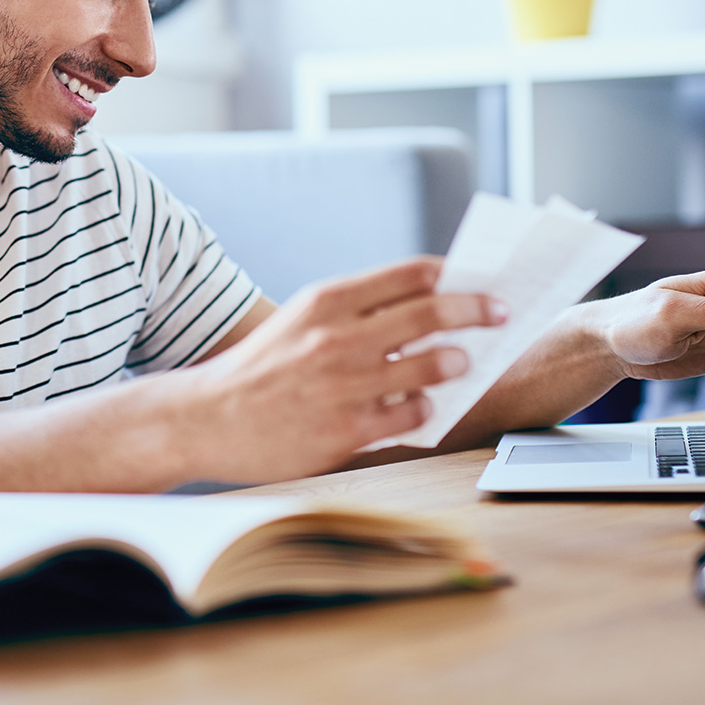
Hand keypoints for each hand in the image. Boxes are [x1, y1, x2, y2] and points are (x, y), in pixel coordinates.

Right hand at [181, 257, 504, 482]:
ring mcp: (343, 385)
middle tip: (499, 314)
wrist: (205, 418)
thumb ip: (356, 310)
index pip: (410, 274)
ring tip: (461, 363)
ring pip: (430, 365)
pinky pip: (411, 415)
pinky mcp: (345, 431)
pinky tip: (421, 406)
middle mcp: (337, 337)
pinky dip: (425, 408)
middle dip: (476, 310)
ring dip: (455, 361)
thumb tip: (426, 303)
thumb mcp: (300, 320)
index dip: (455, 275)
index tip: (479, 281)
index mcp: (327, 300)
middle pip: (431, 313)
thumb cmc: (262, 367)